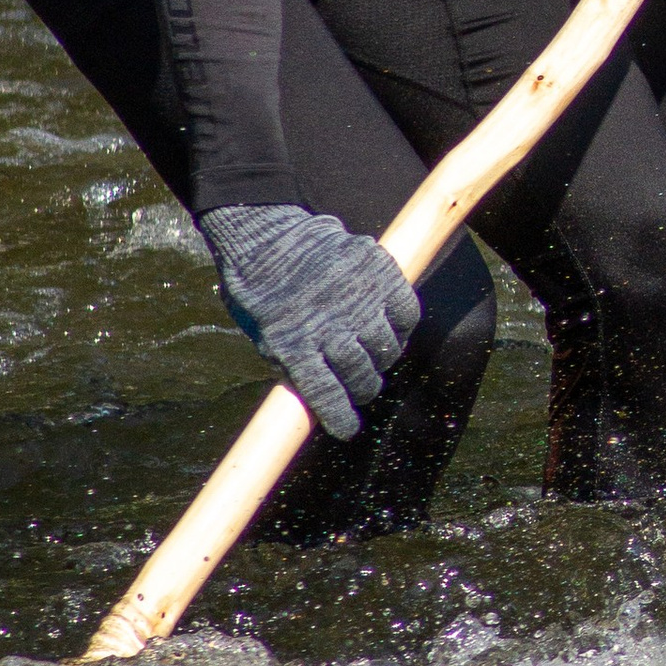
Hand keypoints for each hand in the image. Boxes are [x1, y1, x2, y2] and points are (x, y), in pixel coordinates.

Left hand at [201, 202, 420, 439]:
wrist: (266, 235)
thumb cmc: (260, 291)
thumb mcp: (265, 336)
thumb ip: (294, 365)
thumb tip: (323, 397)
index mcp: (295, 346)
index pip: (327, 396)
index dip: (341, 418)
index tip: (347, 430)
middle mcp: (330, 325)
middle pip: (361, 375)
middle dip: (364, 389)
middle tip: (363, 388)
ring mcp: (357, 298)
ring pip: (386, 348)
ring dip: (384, 359)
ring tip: (376, 356)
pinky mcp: (378, 273)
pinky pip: (405, 313)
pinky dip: (402, 326)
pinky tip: (391, 328)